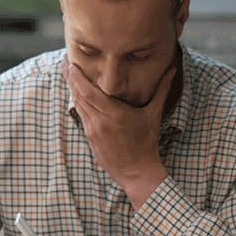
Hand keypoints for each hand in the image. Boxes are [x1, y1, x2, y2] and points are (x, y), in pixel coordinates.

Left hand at [61, 58, 175, 208]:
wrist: (137, 171)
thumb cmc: (147, 142)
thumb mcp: (153, 115)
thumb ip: (161, 90)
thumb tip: (172, 71)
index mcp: (114, 114)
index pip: (89, 91)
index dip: (77, 77)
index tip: (70, 64)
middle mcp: (100, 121)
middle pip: (79, 96)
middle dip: (70, 79)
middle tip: (63, 63)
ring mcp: (93, 131)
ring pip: (78, 106)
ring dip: (72, 90)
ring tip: (68, 76)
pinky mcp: (90, 138)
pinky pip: (81, 116)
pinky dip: (78, 104)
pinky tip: (76, 95)